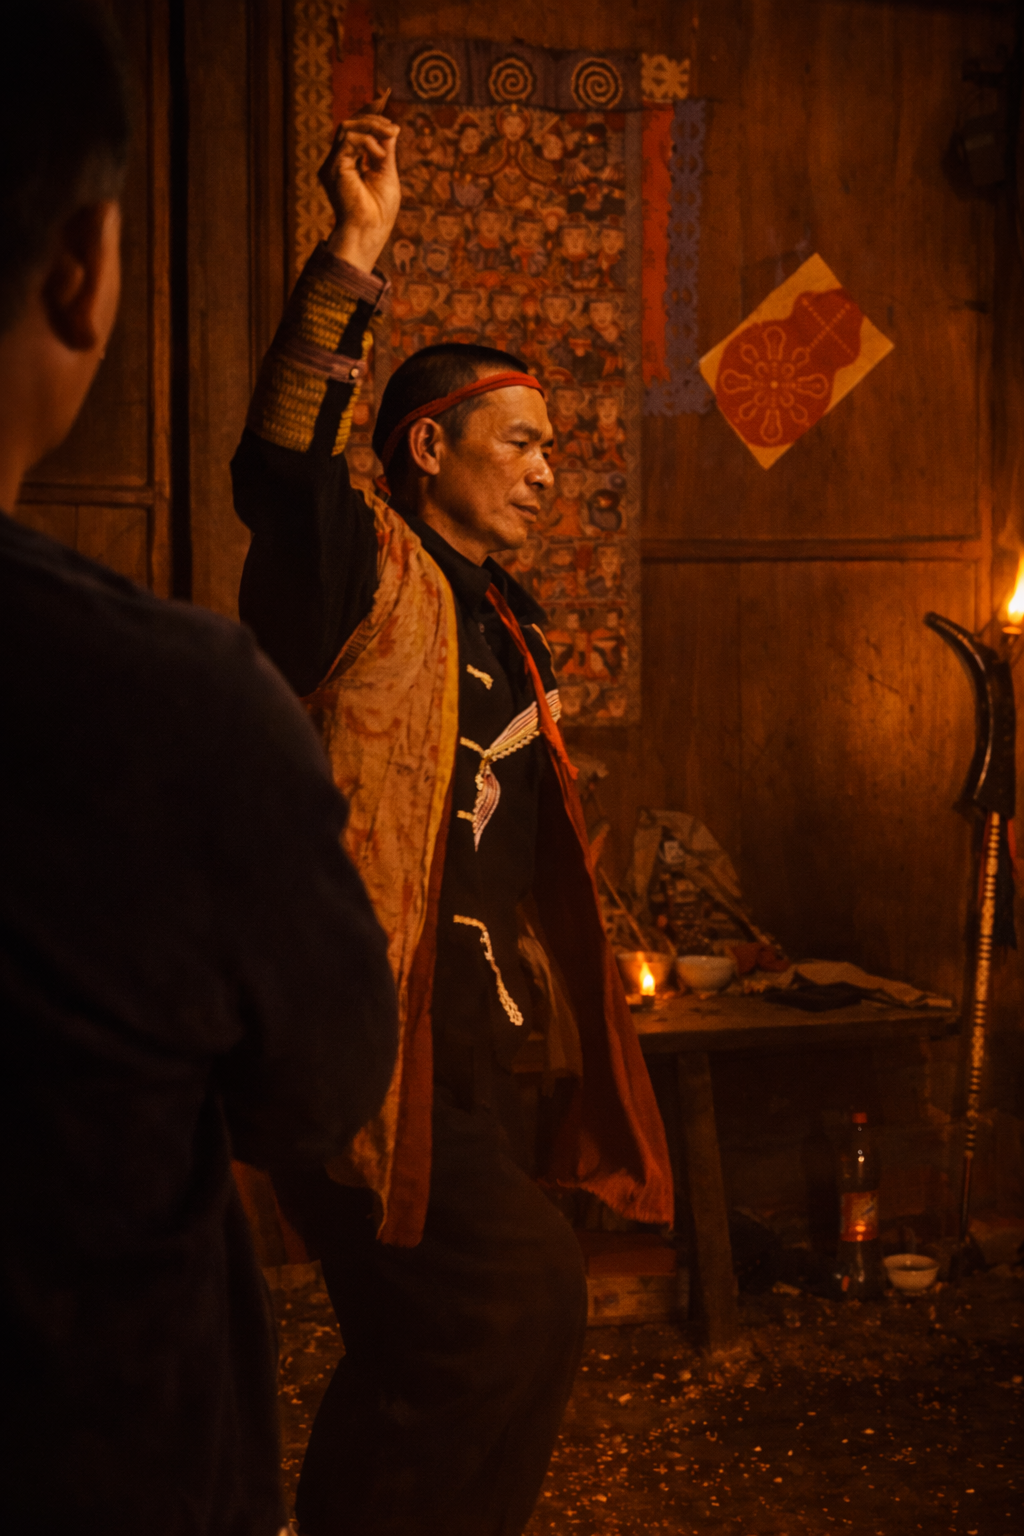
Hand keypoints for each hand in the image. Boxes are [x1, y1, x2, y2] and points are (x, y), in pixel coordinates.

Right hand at [320, 92, 400, 273]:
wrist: (370, 232)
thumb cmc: (379, 212)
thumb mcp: (387, 173)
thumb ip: (385, 150)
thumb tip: (391, 128)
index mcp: (349, 163)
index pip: (356, 129)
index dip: (368, 112)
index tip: (384, 96)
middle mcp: (337, 161)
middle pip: (350, 124)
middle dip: (373, 118)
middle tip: (394, 128)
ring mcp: (333, 165)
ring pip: (347, 127)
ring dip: (371, 126)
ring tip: (390, 135)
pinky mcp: (333, 168)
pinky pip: (348, 140)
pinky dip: (367, 142)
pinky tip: (380, 155)